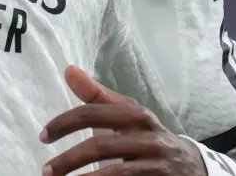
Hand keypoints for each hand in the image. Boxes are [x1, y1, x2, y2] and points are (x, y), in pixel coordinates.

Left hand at [40, 66, 205, 175]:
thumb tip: (68, 70)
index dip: (65, 123)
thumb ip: (96, 96)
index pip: (93, 113)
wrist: (192, 166)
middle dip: (69, 159)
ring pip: (115, 174)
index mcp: (136, 115)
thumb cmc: (147, 137)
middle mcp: (149, 137)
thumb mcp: (126, 114)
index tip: (43, 136)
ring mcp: (157, 164)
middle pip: (102, 147)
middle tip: (46, 170)